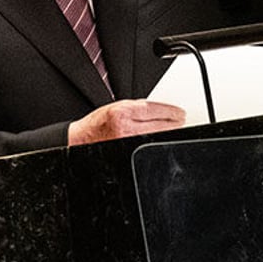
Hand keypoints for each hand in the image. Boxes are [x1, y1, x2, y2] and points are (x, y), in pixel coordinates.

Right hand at [68, 99, 185, 145]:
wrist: (81, 141)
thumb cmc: (96, 125)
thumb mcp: (115, 107)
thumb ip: (136, 107)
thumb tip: (160, 110)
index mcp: (123, 112)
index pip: (155, 109)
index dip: (172, 111)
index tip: (180, 112)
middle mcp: (127, 128)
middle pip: (161, 125)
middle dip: (175, 122)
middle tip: (181, 120)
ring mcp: (129, 143)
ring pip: (158, 137)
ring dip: (170, 133)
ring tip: (175, 128)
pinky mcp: (129, 154)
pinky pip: (149, 147)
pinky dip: (158, 144)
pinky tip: (162, 140)